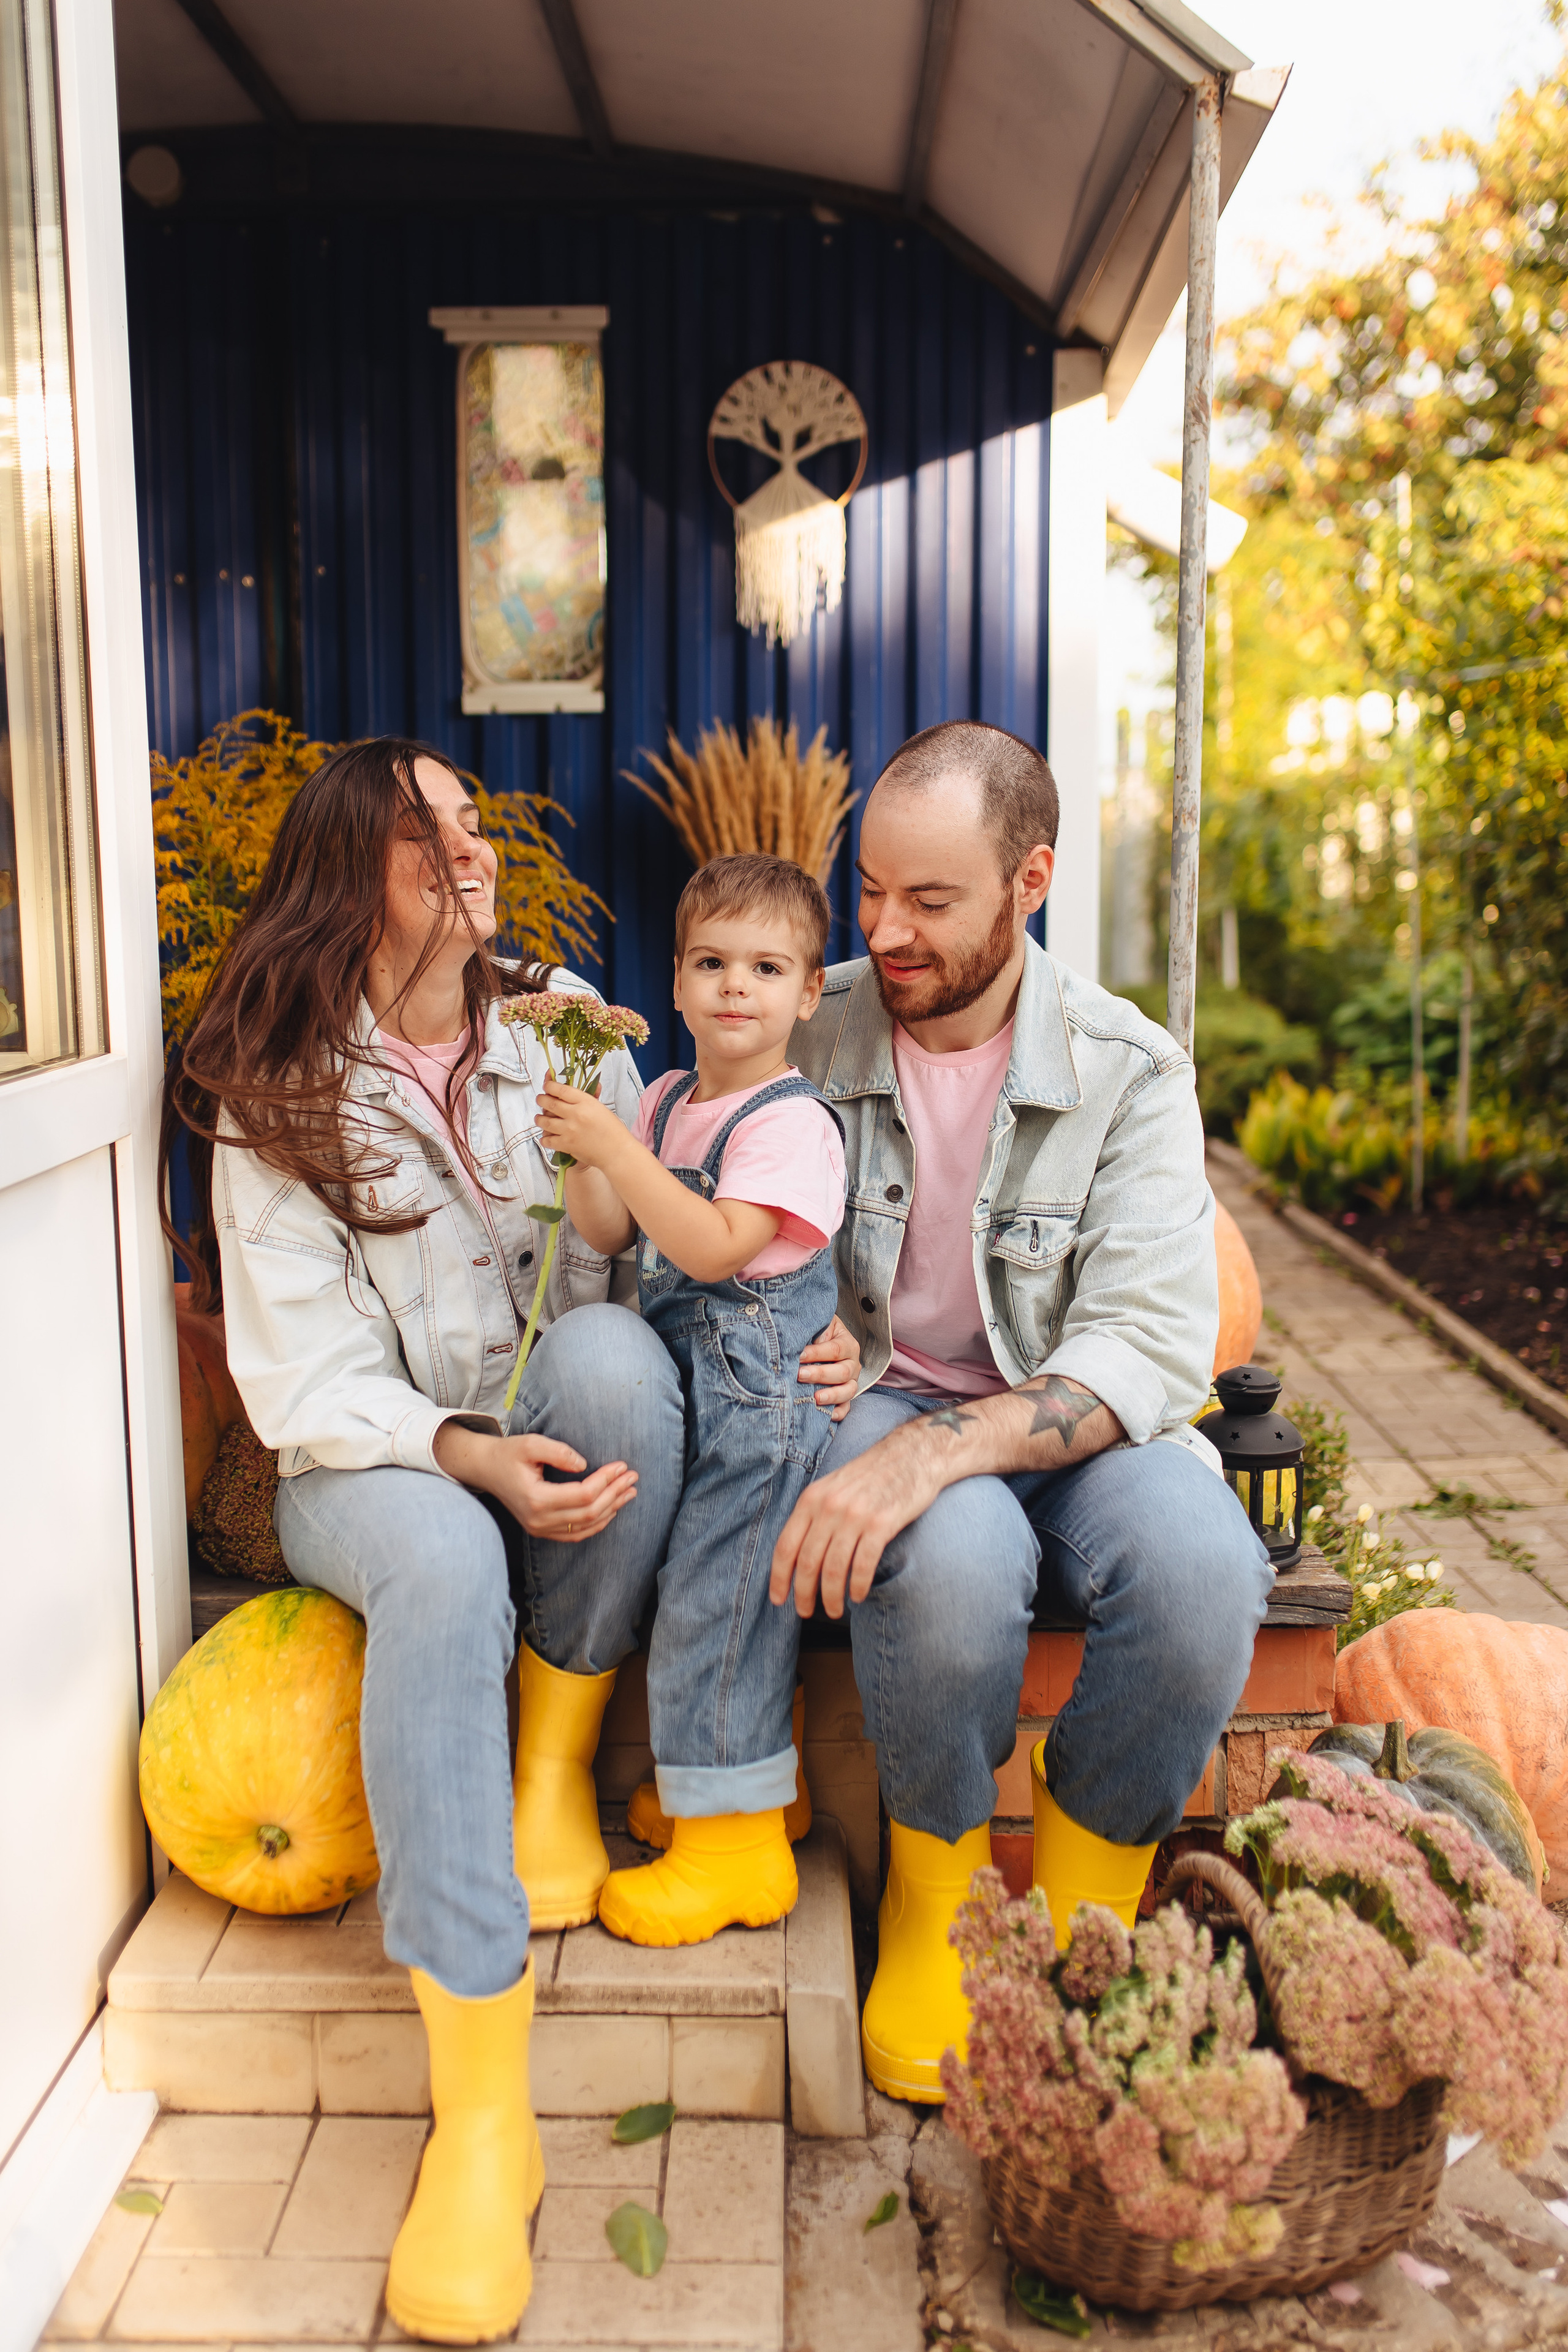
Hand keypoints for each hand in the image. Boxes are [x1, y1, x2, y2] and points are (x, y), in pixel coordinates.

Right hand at [435, 1424, 637, 1541]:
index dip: (607, 1480)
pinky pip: (576, 1533)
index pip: (584, 1494)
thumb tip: (585, 1465)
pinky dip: (597, 1523)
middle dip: (615, 1494)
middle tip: (633, 1477)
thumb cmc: (509, 1453)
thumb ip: (559, 1452)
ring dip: (612, 1509)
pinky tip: (612, 1509)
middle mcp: (539, 1520)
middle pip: (590, 1512)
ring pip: (586, 1526)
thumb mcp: (531, 1443)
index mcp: (537, 1499)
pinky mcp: (542, 1530)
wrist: (486, 1469)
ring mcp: (540, 1529)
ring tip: (630, 1492)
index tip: (622, 1465)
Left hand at [536, 1073, 625, 1170]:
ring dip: (539, 1119)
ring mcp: (569, 1130)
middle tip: (540, 1099)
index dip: (549, 1085)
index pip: (561, 1089)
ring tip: (539, 1118)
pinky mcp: (566, 1144)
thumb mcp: (602, 1108)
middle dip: (541, 1100)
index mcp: (586, 1102)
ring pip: (545, 1121)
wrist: (617, 1152)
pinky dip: (545, 1138)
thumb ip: (592, 1097)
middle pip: (549, 1103)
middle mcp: (575, 1114)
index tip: (547, 1086)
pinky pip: (548, 1140)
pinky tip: (546, 1137)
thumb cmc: (613, 1131)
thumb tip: (593, 1085)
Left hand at [769, 1427, 939, 1617]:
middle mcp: (830, 1507)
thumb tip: (797, 1557)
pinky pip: (863, 1565)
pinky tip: (857, 1596)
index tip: (779, 1599)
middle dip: (804, 1593)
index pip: (786, 1546)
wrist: (912, 1454)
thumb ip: (814, 1515)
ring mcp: (856, 1515)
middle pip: (808, 1562)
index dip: (779, 1578)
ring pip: (834, 1569)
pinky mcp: (882, 1524)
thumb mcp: (832, 1487)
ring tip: (834, 1610)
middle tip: (806, 1612)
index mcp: (812, 1498)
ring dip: (831, 1597)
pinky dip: (857, 1586)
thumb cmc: (871, 1475)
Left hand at [796, 1313, 860, 1419]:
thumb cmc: (819, 1333)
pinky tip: (828, 1414)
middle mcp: (853, 1364)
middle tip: (800, 1375)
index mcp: (848, 1344)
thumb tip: (799, 1339)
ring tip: (814, 1398)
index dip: (817, 1353)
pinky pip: (846, 1407)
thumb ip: (815, 1330)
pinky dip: (838, 1412)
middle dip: (820, 1375)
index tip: (799, 1355)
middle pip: (842, 1372)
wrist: (822, 1340)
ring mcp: (851, 1381)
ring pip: (848, 1391)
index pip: (835, 1350)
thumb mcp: (820, 1325)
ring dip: (831, 1395)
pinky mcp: (845, 1396)